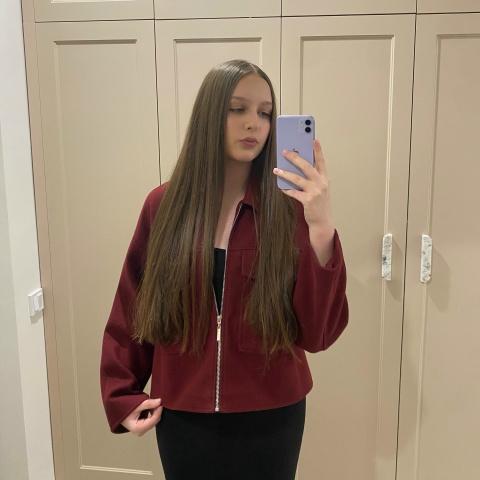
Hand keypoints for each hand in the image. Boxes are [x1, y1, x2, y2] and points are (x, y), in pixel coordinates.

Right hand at [121, 398, 162, 436]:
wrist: (118, 412)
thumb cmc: (125, 409)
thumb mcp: (136, 405)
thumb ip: (148, 404)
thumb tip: (159, 401)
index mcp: (137, 428)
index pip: (153, 420)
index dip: (158, 411)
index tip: (160, 402)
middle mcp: (140, 432)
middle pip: (154, 421)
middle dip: (157, 411)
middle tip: (158, 401)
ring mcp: (142, 431)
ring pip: (154, 421)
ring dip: (155, 412)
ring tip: (154, 404)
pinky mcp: (143, 428)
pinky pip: (152, 421)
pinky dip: (153, 414)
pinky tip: (151, 408)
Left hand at [273, 139, 334, 264]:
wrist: (323, 221)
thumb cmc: (319, 202)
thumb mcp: (320, 188)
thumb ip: (312, 177)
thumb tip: (296, 166)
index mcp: (324, 178)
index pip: (321, 161)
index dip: (317, 150)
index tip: (313, 139)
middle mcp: (321, 183)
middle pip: (306, 166)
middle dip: (295, 157)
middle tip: (285, 151)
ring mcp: (315, 192)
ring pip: (297, 179)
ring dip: (285, 173)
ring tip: (276, 169)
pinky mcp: (308, 201)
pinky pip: (293, 192)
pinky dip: (286, 189)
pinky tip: (280, 187)